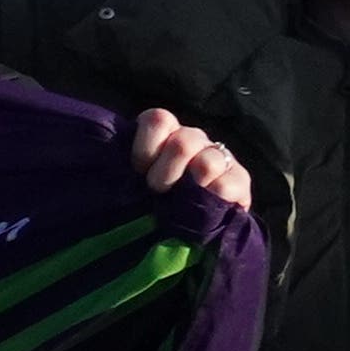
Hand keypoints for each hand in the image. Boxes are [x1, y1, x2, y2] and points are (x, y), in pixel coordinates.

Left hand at [119, 111, 252, 220]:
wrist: (183, 230)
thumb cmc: (143, 203)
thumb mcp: (128, 183)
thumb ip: (122, 172)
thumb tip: (109, 173)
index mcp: (163, 132)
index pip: (158, 120)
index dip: (145, 150)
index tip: (137, 172)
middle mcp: (192, 139)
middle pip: (184, 142)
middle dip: (164, 175)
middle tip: (157, 192)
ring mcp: (219, 156)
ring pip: (208, 162)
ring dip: (190, 188)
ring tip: (181, 204)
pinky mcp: (239, 180)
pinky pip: (227, 186)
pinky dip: (211, 201)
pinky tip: (203, 210)